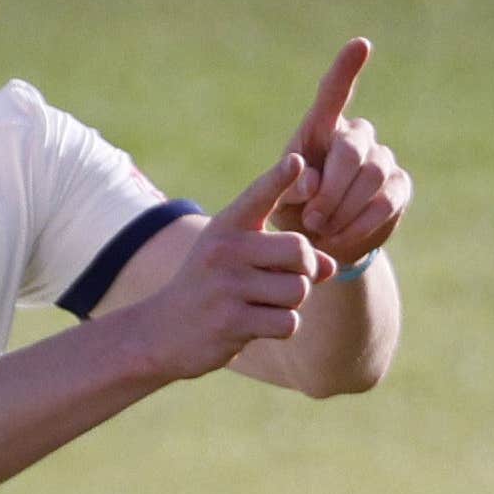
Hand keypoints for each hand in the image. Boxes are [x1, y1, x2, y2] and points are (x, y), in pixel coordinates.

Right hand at [139, 153, 335, 380]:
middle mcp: (225, 250)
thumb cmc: (210, 288)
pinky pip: (288, 322)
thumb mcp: (238, 261)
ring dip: (291, 303)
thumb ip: (285, 257)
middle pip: (300, 250)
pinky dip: (281, 327)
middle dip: (305, 269)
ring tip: (263, 304)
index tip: (297, 160)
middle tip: (284, 280)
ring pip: (298, 290)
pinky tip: (256, 325)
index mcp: (226, 227)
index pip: (258, 196)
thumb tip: (331, 267)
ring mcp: (227, 286)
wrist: (162, 332)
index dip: (279, 177)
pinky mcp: (232, 321)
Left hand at [274, 38, 412, 266]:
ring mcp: (382, 159)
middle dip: (331, 188)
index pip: (334, 93)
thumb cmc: (294, 211)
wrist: (323, 242)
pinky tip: (343, 237)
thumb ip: (288, 188)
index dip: (347, 69)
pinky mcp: (399, 186)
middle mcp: (355, 137)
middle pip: (352, 147)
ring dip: (345, 208)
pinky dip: (363, 223)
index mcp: (320, 130)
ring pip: (373, 174)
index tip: (361, 45)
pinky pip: (387, 200)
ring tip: (322, 231)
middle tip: (311, 221)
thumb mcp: (278, 200)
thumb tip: (310, 181)